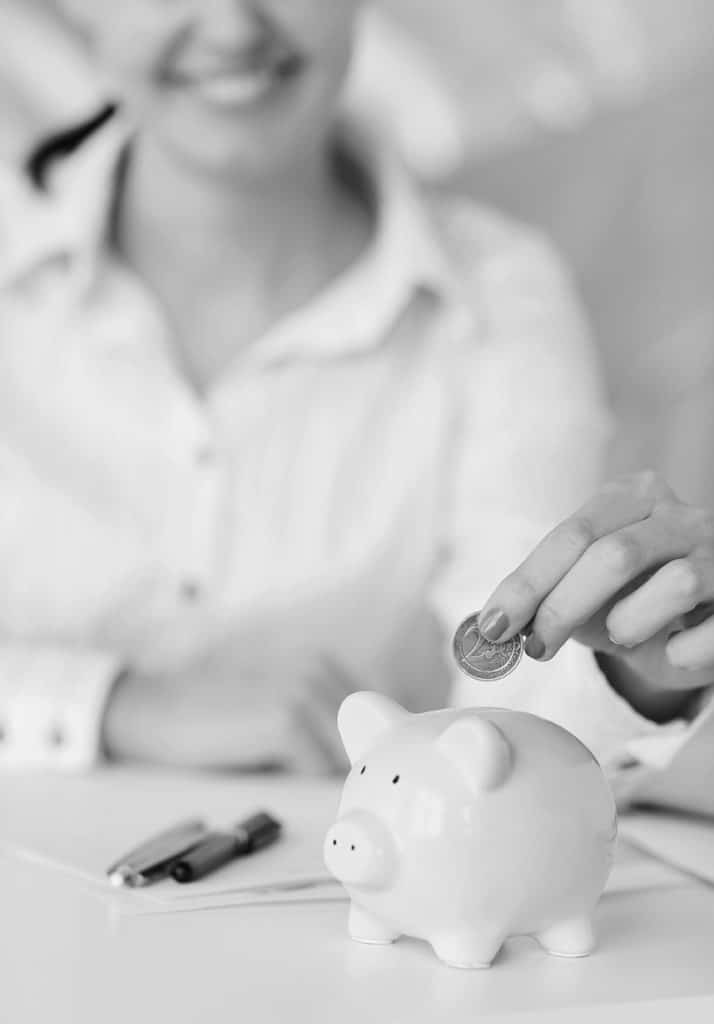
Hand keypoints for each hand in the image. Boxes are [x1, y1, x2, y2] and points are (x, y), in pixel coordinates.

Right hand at [101, 657, 353, 772]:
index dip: (371, 753)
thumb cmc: (218, 723)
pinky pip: (320, 770)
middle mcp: (321, 671)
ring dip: (333, 782)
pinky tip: (282, 786)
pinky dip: (308, 788)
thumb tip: (364, 772)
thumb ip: (322, 730)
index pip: (377, 718)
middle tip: (344, 800)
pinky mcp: (286, 719)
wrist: (158, 711)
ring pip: (349, 757)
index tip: (362, 780)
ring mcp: (304, 692)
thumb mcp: (279, 714)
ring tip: (310, 796)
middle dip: (357, 772)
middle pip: (369, 739)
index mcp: (323, 667)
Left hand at [479, 472, 713, 717]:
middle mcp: (682, 515)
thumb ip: (546, 596)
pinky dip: (680, 651)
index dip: (527, 583)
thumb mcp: (586, 591)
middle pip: (613, 555)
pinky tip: (673, 648)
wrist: (702, 625)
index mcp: (634, 497)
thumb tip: (489, 626)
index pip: (572, 534)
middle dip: (563, 607)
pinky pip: (709, 633)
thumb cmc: (635, 603)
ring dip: (632, 623)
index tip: (492, 626)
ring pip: (676, 583)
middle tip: (535, 647)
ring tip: (625, 634)